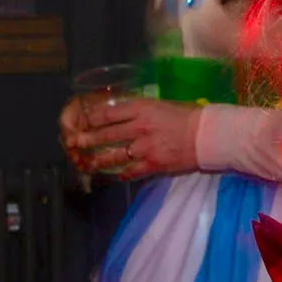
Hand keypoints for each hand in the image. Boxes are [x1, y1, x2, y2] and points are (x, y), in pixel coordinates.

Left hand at [60, 97, 199, 180]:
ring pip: (115, 156)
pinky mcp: (153, 164)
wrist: (208, 134)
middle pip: (106, 135)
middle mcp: (139, 127)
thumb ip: (141, 111)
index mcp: (141, 109)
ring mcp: (145, 148)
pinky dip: (122, 174)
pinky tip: (117, 176)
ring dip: (100, 161)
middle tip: (74, 143)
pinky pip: (132, 171)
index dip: (92, 118)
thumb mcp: (160, 105)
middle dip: (87, 140)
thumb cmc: (187, 115)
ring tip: (89, 164)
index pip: (109, 113)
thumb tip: (124, 115)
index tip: (82, 120)